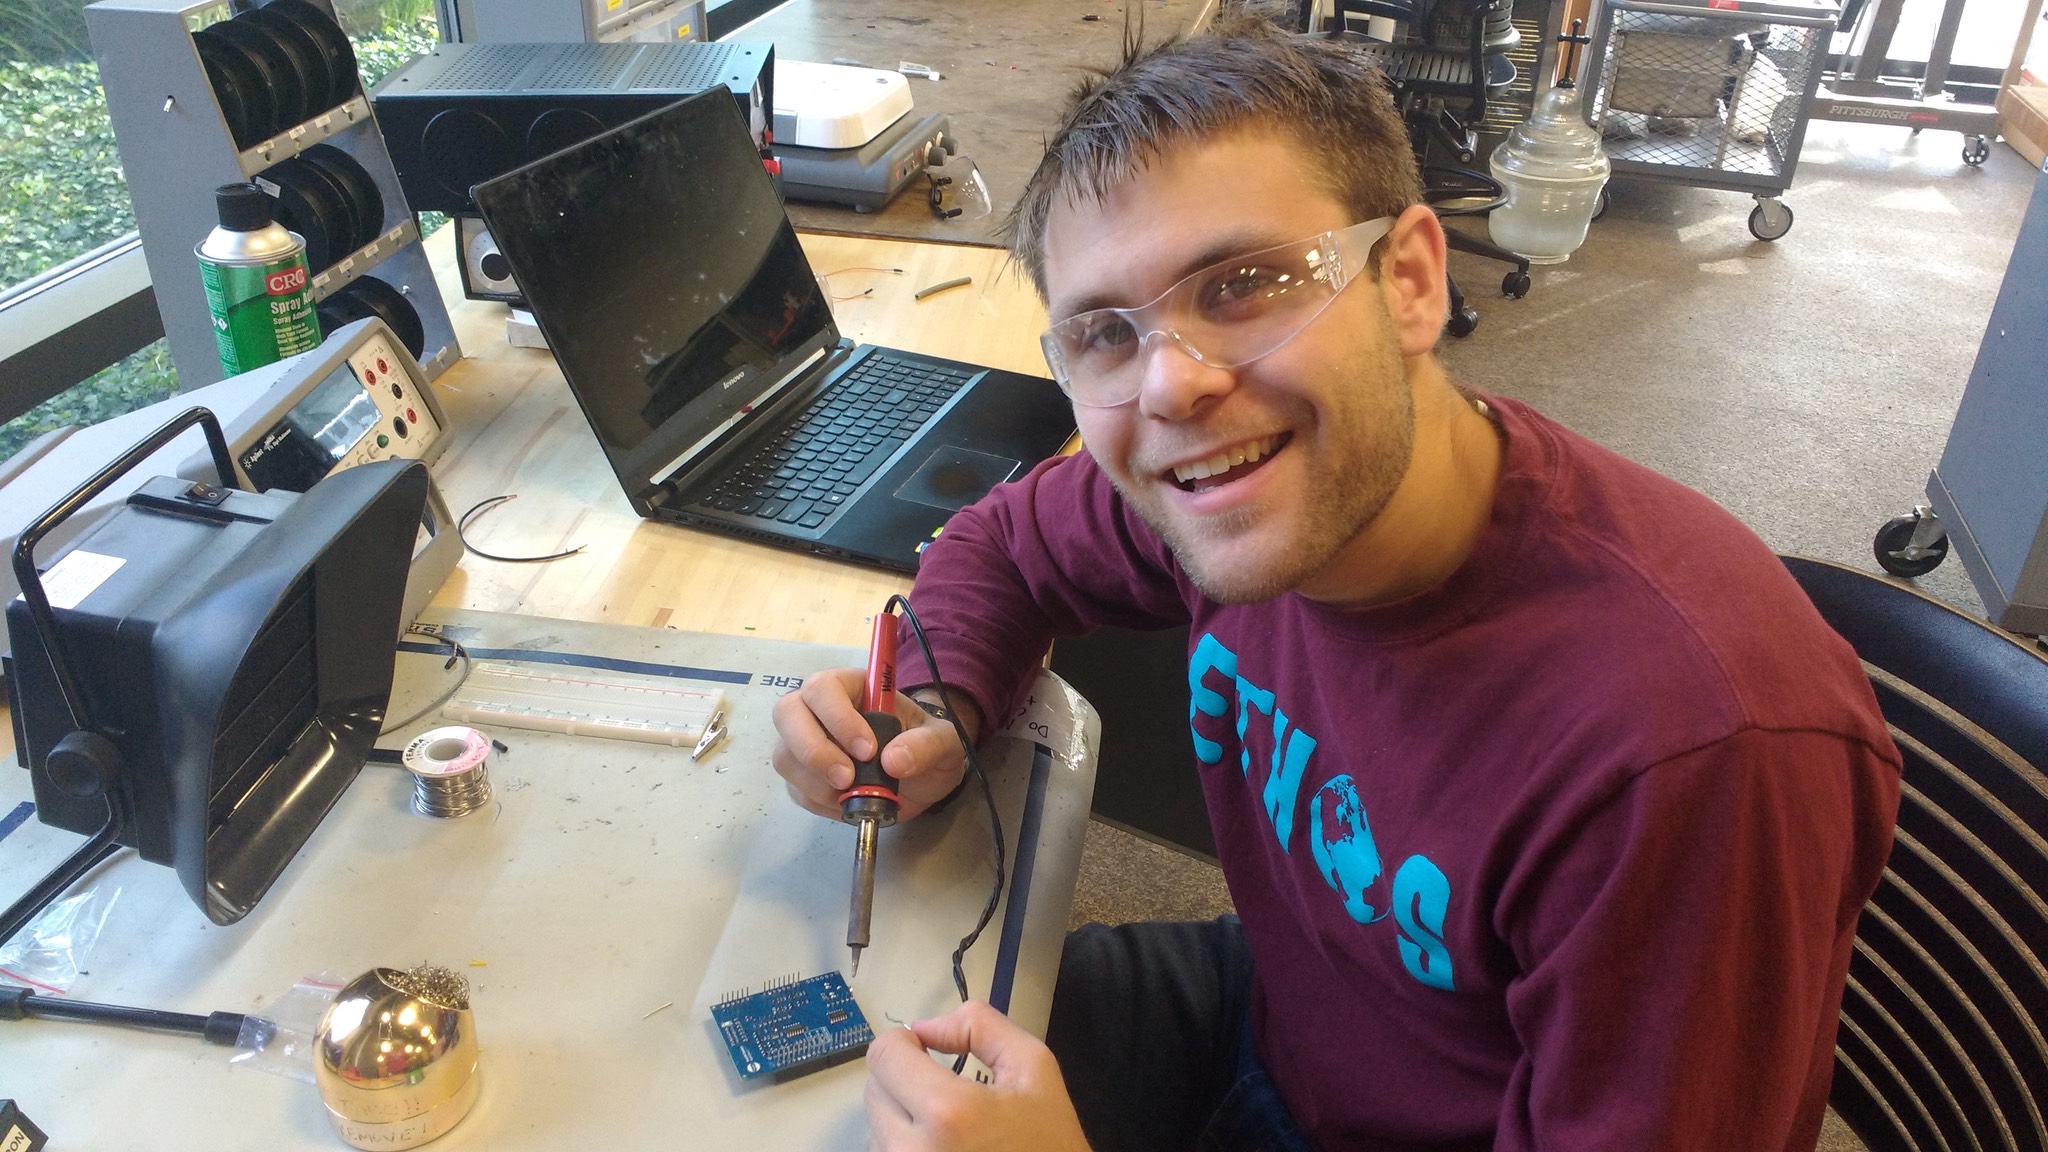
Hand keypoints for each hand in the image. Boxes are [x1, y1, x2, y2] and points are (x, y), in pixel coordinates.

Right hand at [770, 668, 972, 821]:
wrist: (921, 780)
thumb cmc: (926, 747)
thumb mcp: (943, 742)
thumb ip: (925, 745)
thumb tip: (893, 761)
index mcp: (852, 687)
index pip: (824, 688)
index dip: (837, 718)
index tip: (868, 750)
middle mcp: (819, 709)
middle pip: (787, 714)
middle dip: (814, 750)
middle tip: (848, 779)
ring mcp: (805, 743)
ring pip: (785, 756)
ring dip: (816, 782)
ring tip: (854, 794)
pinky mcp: (803, 778)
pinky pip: (795, 789)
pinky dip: (819, 802)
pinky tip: (847, 804)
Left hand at [865, 1001, 1090, 1151]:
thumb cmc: (1047, 1139)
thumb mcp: (1034, 1068)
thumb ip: (980, 1028)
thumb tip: (926, 1027)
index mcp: (948, 1112)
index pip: (884, 1055)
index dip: (905, 1043)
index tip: (927, 1052)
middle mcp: (912, 1150)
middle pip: (875, 1089)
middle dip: (904, 1079)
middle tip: (945, 1093)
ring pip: (876, 1124)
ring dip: (901, 1115)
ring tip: (947, 1128)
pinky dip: (904, 1144)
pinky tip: (940, 1148)